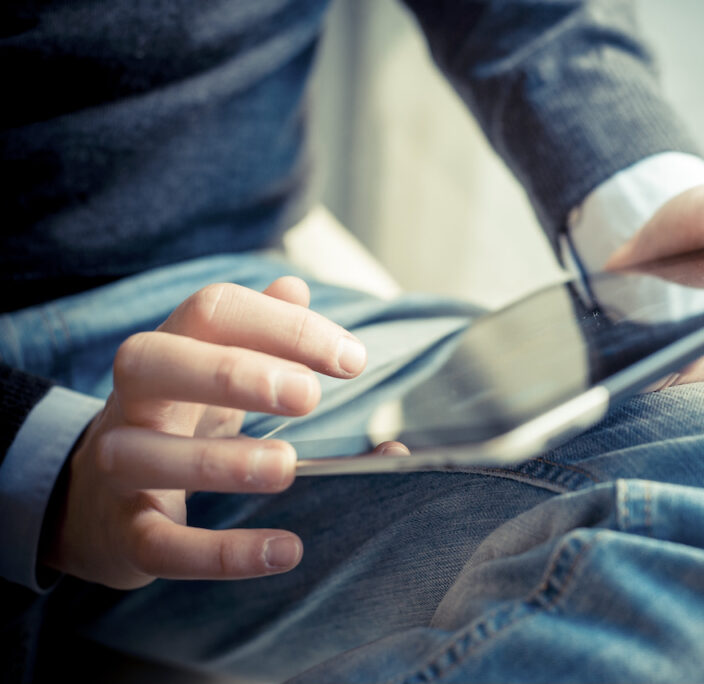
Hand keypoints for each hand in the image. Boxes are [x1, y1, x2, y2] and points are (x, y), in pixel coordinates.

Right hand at [40, 276, 365, 589]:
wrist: (92, 504)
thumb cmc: (176, 422)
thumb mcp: (212, 371)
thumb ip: (258, 331)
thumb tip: (294, 285)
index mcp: (170, 350)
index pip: (214, 311)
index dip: (283, 325)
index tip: (351, 360)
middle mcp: (134, 399)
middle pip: (156, 362)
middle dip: (233, 373)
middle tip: (308, 396)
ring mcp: (120, 467)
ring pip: (144, 455)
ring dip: (220, 462)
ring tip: (287, 467)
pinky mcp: (127, 535)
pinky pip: (162, 545)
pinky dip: (220, 554)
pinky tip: (285, 550)